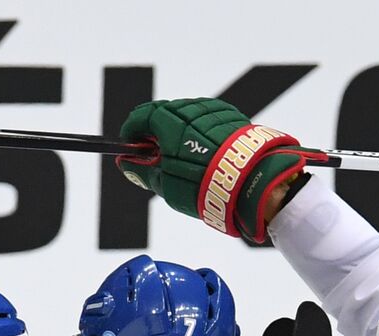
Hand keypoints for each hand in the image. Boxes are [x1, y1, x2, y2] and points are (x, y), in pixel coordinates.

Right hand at [117, 97, 321, 242]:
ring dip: (178, 134)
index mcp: (169, 120)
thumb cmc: (204, 183)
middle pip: (163, 114)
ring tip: (181, 161)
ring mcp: (214, 111)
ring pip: (187, 117)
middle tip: (153, 158)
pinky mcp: (232, 118)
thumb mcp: (164, 183)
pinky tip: (203, 156)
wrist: (252, 181)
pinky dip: (198, 134)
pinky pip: (207, 121)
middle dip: (154, 134)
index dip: (131, 133)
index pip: (140, 117)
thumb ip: (142, 170)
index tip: (128, 148)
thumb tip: (126, 163)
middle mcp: (191, 108)